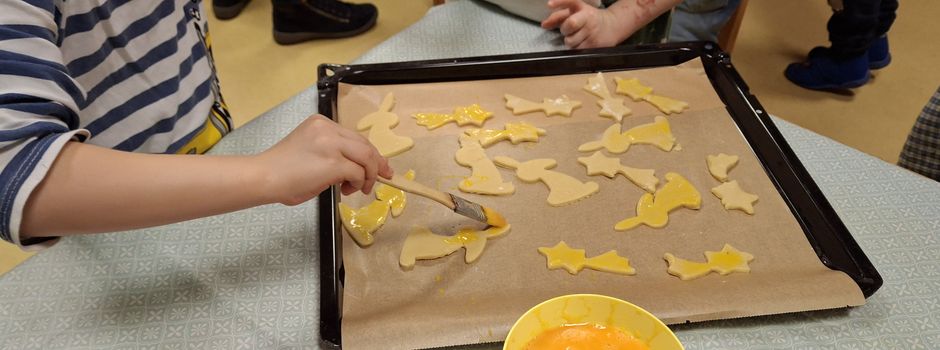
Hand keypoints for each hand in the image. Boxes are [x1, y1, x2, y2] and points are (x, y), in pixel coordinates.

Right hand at [255, 115, 392, 205]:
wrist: (264, 177)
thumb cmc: (282, 171)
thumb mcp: (310, 151)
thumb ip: (331, 152)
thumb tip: (356, 169)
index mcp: (320, 123)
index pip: (353, 137)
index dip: (369, 152)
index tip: (379, 165)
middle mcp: (327, 129)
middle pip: (365, 144)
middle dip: (378, 162)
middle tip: (384, 176)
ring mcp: (331, 144)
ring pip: (367, 156)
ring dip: (370, 175)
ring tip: (360, 188)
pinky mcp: (334, 162)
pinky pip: (359, 172)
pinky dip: (359, 182)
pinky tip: (348, 190)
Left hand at [541, 0, 626, 48]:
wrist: (612, 26)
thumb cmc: (587, 18)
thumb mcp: (575, 12)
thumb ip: (558, 17)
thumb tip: (544, 25)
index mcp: (581, 8)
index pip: (570, 1)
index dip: (559, 2)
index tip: (549, 4)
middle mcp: (588, 18)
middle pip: (569, 24)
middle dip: (564, 30)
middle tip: (568, 30)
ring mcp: (592, 32)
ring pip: (571, 41)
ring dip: (570, 41)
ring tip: (577, 36)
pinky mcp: (595, 45)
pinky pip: (577, 50)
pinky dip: (576, 48)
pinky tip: (582, 42)